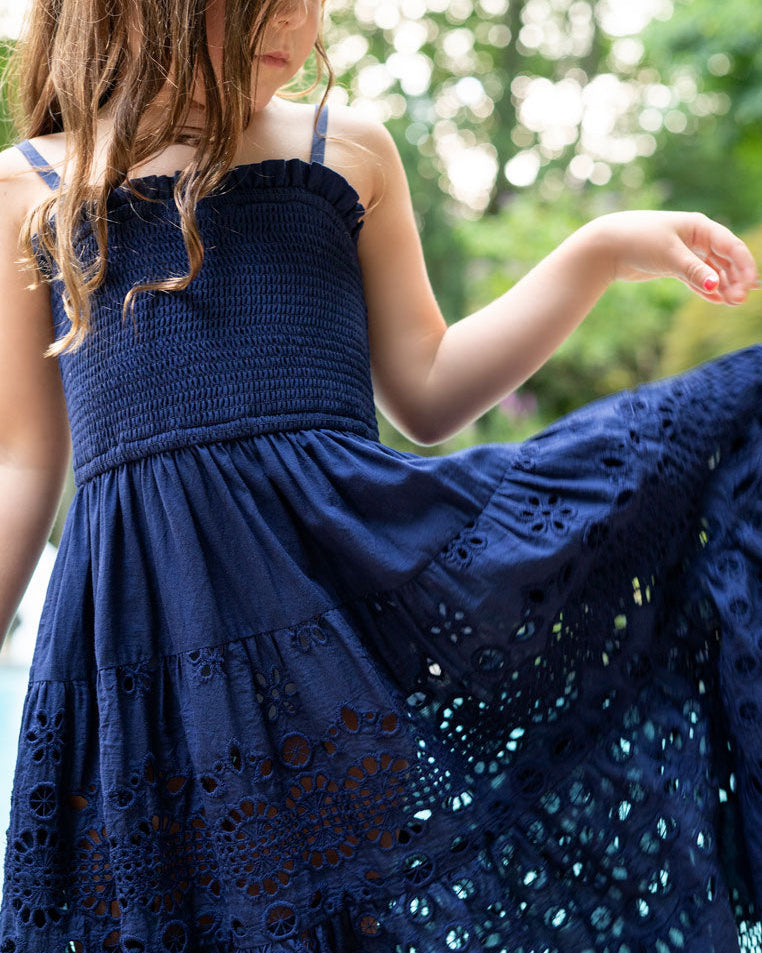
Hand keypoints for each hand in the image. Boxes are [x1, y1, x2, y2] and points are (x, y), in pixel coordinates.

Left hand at [588, 210, 758, 304]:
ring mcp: (683, 252)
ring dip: (721, 285)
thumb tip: (716, 287)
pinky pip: (694, 278)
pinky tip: (716, 300)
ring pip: (710, 270)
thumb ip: (694, 271)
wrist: (606, 246)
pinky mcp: (672, 265)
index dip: (744, 265)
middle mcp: (695, 237)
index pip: (731, 246)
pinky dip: (704, 288)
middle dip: (733, 279)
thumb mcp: (670, 255)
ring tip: (730, 303)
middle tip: (739, 300)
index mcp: (699, 227)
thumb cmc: (638, 241)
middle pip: (723, 259)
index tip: (750, 285)